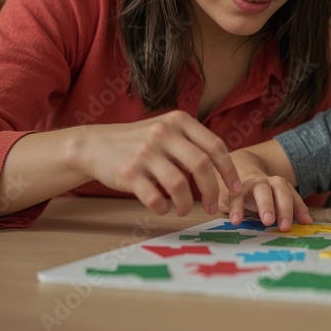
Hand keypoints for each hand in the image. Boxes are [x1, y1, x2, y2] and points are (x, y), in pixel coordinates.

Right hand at [73, 111, 241, 216]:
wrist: (95, 145)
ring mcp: (145, 153)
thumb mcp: (167, 130)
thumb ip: (192, 142)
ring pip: (179, 185)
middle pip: (201, 166)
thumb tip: (224, 169)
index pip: (215, 146)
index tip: (235, 188)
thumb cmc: (139, 141)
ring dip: (186, 204)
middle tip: (212, 206)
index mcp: (179, 121)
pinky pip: (155, 198)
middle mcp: (163, 133)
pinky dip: (163, 208)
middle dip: (212, 191)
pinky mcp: (128, 173)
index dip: (229, 170)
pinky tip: (163, 208)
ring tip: (183, 209)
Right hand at [226, 175, 312, 231]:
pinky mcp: (237, 190)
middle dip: (284, 208)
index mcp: (282, 186)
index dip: (297, 210)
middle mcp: (269, 183)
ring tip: (267, 221)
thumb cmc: (266, 197)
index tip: (303, 223)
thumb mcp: (280, 202)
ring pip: (261, 191)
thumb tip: (308, 222)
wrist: (244, 180)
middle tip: (285, 226)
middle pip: (280, 192)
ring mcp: (253, 184)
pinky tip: (236, 220)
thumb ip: (294, 210)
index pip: (292, 197)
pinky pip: (237, 197)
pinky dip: (236, 208)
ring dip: (266, 206)